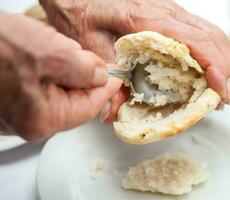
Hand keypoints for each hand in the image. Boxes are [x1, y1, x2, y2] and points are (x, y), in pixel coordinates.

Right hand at [0, 12, 122, 140]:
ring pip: (58, 96)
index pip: (90, 107)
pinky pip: (41, 91)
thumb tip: (101, 76)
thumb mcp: (54, 53)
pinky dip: (49, 74)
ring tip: (56, 52)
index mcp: (43, 119)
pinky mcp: (10, 103)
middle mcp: (28, 124)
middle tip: (88, 60)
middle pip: (75, 103)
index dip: (106, 88)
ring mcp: (16, 115)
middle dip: (85, 80)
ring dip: (66, 75)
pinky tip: (41, 57)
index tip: (115, 74)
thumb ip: (86, 69)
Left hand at [40, 0, 229, 108]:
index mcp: (148, 19)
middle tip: (228, 98)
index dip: (215, 67)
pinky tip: (210, 72)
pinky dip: (212, 55)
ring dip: (224, 62)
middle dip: (227, 69)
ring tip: (225, 89)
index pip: (195, 41)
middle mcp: (167, 13)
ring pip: (211, 34)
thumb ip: (106, 76)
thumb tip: (114, 113)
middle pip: (212, 37)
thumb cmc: (82, 12)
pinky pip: (200, 34)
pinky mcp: (170, 18)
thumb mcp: (89, 44)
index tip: (221, 92)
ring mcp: (171, 13)